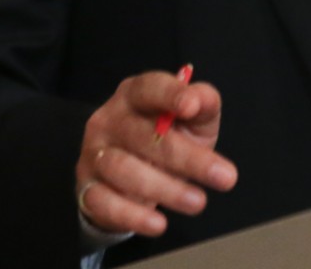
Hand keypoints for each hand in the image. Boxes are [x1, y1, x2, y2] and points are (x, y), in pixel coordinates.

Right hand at [75, 70, 237, 237]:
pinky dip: (133, 216)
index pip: (150, 87)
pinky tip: (158, 223)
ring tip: (198, 202)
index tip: (192, 107)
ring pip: (124, 169)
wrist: (128, 177)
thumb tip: (199, 99)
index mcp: (135, 94)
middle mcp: (109, 119)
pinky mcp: (86, 188)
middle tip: (224, 177)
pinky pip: (105, 203)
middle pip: (144, 135)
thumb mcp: (192, 119)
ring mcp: (94, 154)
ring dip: (165, 189)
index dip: (170, 95)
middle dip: (187, 157)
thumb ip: (203, 104)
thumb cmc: (168, 137)